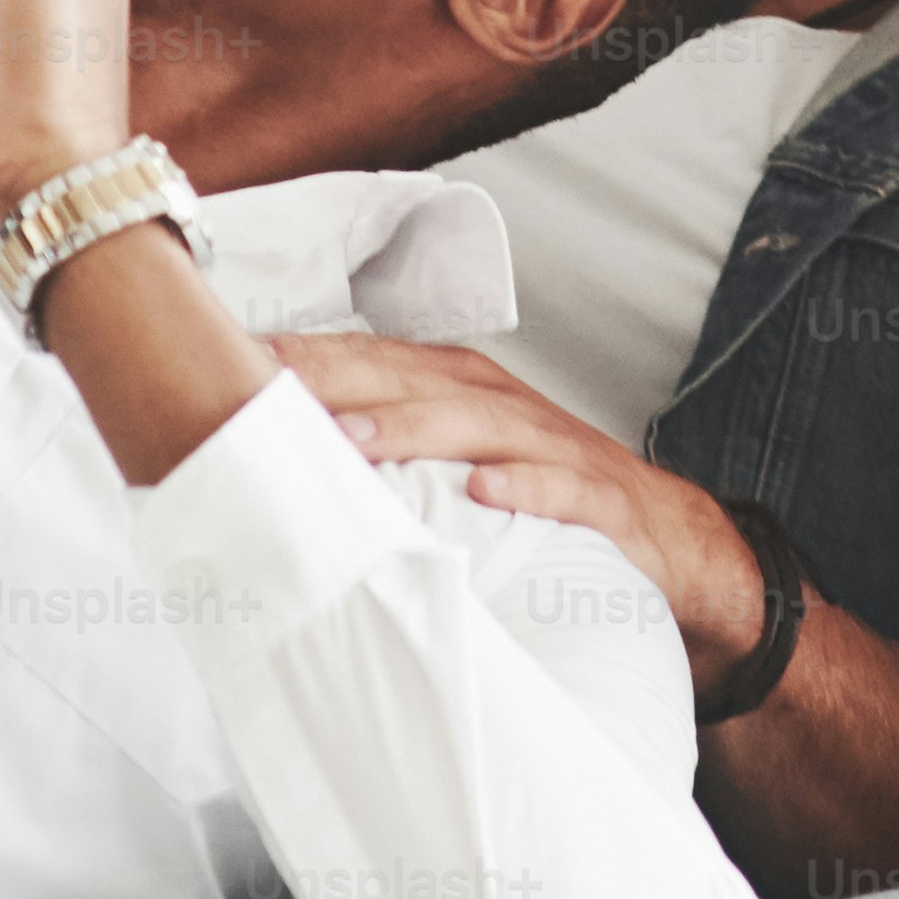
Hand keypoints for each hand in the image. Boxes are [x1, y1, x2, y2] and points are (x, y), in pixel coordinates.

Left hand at [273, 334, 765, 674]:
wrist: (670, 540)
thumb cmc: (540, 496)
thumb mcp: (460, 461)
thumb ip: (386, 452)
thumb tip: (278, 463)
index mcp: (458, 389)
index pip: (369, 361)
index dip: (304, 358)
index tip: (228, 362)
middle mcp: (498, 405)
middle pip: (408, 382)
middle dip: (335, 382)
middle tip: (261, 391)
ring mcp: (550, 447)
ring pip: (474, 426)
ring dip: (411, 430)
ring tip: (350, 442)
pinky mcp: (598, 499)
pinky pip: (561, 487)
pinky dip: (524, 485)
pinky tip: (485, 491)